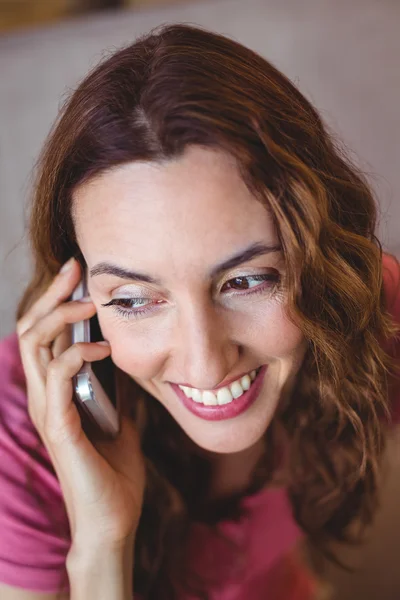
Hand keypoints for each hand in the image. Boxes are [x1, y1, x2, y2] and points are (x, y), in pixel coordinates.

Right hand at [17, 257, 145, 550]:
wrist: (114, 521)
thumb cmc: (114, 475)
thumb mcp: (122, 422)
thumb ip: (119, 395)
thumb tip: (135, 370)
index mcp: (58, 393)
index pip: (44, 336)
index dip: (55, 302)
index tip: (78, 275)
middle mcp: (46, 397)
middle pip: (31, 331)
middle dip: (51, 296)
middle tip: (74, 269)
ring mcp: (49, 411)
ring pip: (35, 347)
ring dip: (61, 318)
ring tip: (90, 303)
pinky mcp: (60, 428)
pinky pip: (58, 379)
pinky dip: (76, 355)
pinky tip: (102, 348)